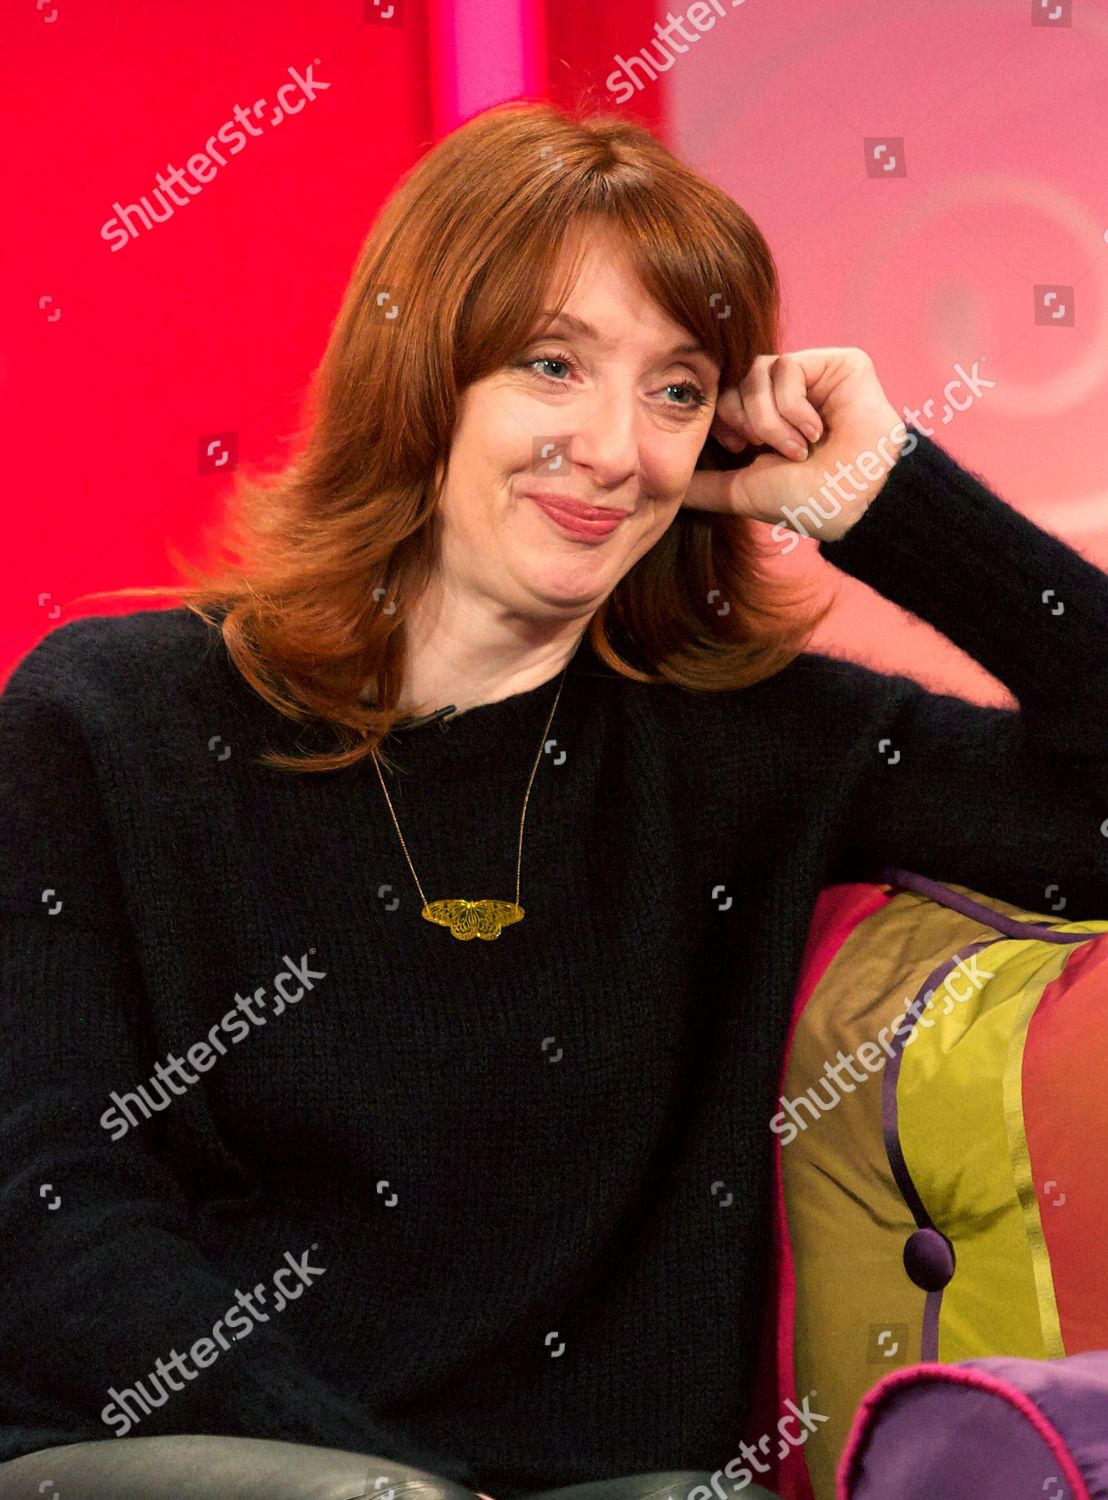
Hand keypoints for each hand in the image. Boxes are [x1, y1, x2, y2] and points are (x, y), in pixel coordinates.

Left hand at [682, 347, 907, 542]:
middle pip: (736, 378)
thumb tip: (661, 486)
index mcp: (766, 418)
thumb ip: (702, 484)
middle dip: (745, 419)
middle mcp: (787, 394)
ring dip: (770, 418)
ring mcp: (813, 376)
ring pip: (758, 370)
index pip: (724, 393)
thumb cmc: (805, 501)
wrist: (853, 501)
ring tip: (797, 449)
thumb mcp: (740, 491)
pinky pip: (787, 366)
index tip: (739, 447)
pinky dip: (793, 406)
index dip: (723, 417)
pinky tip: (816, 431)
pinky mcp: (838, 363)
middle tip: (767, 449)